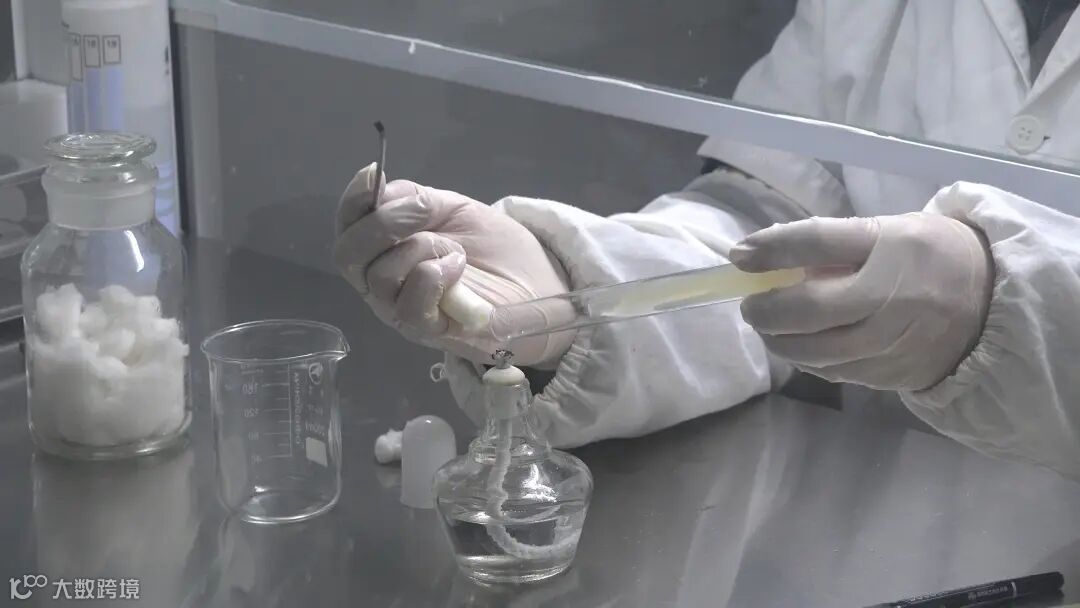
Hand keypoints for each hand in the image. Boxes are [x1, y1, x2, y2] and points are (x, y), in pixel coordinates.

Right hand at [333, 164, 572, 366]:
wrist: (538, 286)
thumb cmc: (494, 250)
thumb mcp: (454, 211)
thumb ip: (414, 199)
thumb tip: (379, 188)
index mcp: (384, 248)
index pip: (348, 225)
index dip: (354, 199)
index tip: (372, 174)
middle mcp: (382, 281)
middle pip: (348, 254)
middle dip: (381, 223)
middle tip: (420, 209)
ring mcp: (400, 309)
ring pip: (379, 277)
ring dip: (420, 249)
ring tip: (455, 250)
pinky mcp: (426, 331)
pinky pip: (409, 306)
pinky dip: (433, 277)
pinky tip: (457, 267)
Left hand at [729, 213, 992, 390]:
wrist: (994, 304)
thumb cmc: (928, 256)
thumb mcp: (887, 232)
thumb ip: (828, 242)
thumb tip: (757, 254)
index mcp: (894, 248)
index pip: (822, 242)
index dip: (774, 249)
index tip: (739, 256)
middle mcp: (895, 297)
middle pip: (811, 308)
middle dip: (767, 309)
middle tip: (750, 304)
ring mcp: (895, 342)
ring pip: (817, 350)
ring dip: (780, 340)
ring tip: (767, 326)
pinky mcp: (894, 375)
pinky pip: (835, 371)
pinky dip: (807, 359)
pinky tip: (799, 345)